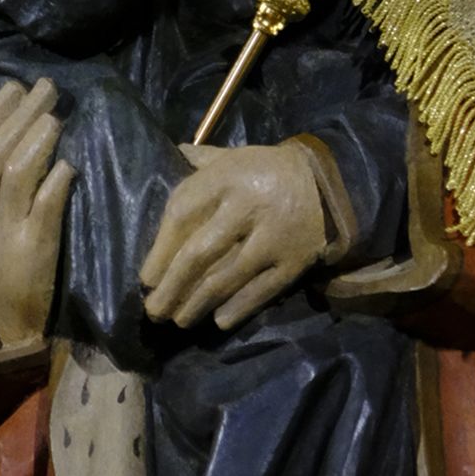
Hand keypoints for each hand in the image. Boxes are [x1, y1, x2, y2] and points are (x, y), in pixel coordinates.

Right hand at [0, 79, 72, 346]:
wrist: (15, 322)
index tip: (15, 86)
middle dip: (19, 116)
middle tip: (46, 88)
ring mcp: (3, 235)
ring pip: (14, 177)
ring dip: (36, 141)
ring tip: (56, 117)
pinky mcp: (33, 252)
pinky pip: (43, 210)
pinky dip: (56, 183)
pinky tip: (69, 164)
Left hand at [141, 140, 325, 330]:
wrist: (328, 181)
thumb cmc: (266, 170)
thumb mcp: (233, 157)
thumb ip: (201, 161)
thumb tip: (170, 154)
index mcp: (227, 176)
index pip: (182, 216)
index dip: (159, 252)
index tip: (146, 280)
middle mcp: (249, 206)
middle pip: (199, 254)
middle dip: (172, 288)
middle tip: (154, 311)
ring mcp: (274, 236)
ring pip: (226, 279)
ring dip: (197, 305)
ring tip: (180, 320)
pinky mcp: (294, 261)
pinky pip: (261, 292)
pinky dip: (237, 309)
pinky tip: (217, 321)